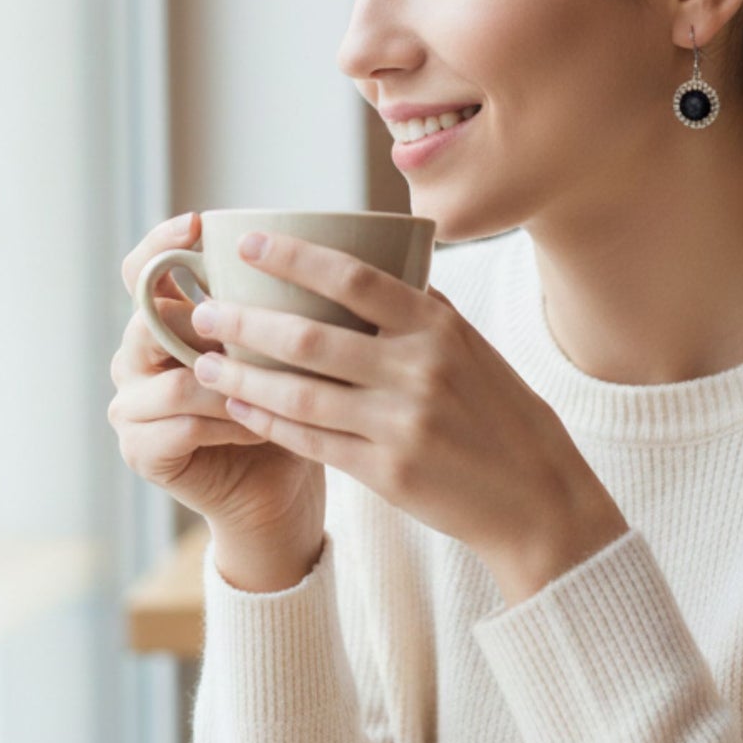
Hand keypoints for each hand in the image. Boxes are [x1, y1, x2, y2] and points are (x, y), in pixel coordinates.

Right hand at [108, 212, 325, 549]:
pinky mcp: (140, 450)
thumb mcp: (291, 341)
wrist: (283, 485)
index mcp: (165, 319)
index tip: (200, 224)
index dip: (162, 243)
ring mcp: (131, 404)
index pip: (143, 268)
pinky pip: (182, 424)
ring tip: (282, 388)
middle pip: (148, 318)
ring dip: (234, 382)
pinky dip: (231, 423)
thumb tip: (338, 238)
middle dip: (210, 323)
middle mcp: (137, 355)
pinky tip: (266, 427)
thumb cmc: (295, 402)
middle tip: (260, 331)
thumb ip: (285, 297)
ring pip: (177, 376)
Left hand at [188, 230, 628, 600]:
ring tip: (204, 365)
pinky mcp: (386, 473)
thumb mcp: (474, 349)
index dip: (295, 257)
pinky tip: (240, 410)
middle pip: (310, 338)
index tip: (249, 243)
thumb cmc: (503, 415)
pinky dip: (269, 423)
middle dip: (245, 322)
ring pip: (299, 394)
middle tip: (203, 312)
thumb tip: (367, 274)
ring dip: (242, 378)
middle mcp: (418, 370)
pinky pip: (312, 442)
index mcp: (439, 327)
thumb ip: (422, 313)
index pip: (355, 278)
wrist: (538, 499)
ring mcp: (401, 424)